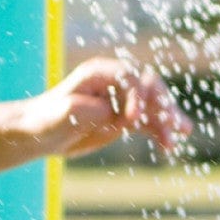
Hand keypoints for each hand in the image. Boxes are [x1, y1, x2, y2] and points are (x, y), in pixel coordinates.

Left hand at [32, 56, 188, 161]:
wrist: (38, 134)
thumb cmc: (45, 119)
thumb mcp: (62, 114)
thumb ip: (89, 110)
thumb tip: (112, 113)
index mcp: (98, 73)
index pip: (130, 77)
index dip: (137, 95)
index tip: (132, 120)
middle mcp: (114, 83)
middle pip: (149, 87)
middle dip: (162, 103)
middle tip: (170, 122)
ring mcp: (121, 100)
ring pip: (153, 106)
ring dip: (168, 118)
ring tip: (181, 132)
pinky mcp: (124, 118)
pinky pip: (149, 123)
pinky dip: (160, 132)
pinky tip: (170, 146)